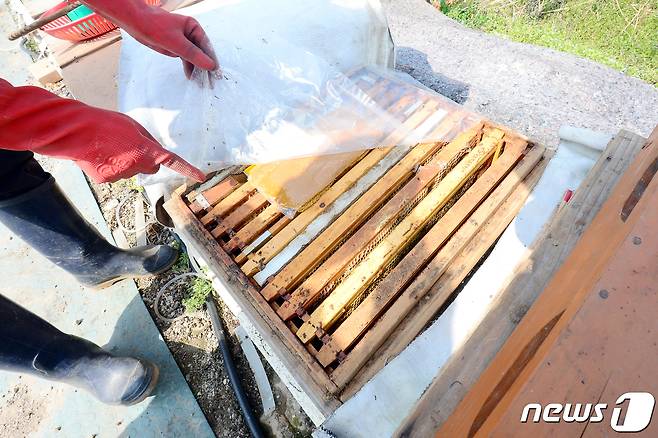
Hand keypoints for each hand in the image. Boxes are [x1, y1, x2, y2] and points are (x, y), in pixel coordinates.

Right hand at [0, 79, 205, 182]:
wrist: (76, 131)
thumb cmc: (106, 123)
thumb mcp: (133, 125)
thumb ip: (148, 140)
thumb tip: (154, 153)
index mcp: (146, 150)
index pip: (173, 162)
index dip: (188, 170)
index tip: (201, 177)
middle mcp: (137, 166)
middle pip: (151, 167)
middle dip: (145, 160)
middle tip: (129, 146)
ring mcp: (122, 175)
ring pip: (131, 171)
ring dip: (125, 162)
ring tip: (109, 147)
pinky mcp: (107, 180)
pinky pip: (115, 175)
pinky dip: (110, 168)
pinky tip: (100, 156)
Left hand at [82, 0, 218, 77]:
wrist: (136, 23)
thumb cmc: (155, 26)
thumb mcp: (176, 42)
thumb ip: (193, 55)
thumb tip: (210, 65)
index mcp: (193, 27)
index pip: (206, 46)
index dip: (211, 60)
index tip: (216, 73)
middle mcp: (190, 34)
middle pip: (201, 53)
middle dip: (205, 67)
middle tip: (211, 82)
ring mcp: (183, 41)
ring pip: (193, 57)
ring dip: (197, 69)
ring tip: (201, 83)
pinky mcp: (175, 47)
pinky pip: (185, 59)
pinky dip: (188, 67)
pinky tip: (191, 76)